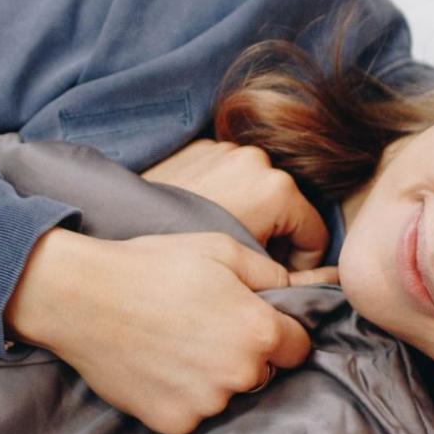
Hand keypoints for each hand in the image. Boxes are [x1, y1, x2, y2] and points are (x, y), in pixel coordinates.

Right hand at [3, 228, 337, 433]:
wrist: (81, 298)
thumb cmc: (152, 266)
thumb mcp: (220, 250)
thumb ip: (271, 275)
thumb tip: (301, 294)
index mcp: (259, 332)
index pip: (298, 346)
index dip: (278, 331)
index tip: (250, 320)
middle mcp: (240, 374)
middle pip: (263, 372)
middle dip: (245, 354)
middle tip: (204, 327)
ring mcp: (207, 404)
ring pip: (228, 395)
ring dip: (213, 377)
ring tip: (175, 344)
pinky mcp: (175, 422)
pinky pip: (193, 412)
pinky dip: (181, 395)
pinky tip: (158, 365)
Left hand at [140, 138, 329, 270]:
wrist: (118, 224)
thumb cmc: (183, 253)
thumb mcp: (243, 271)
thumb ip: (284, 278)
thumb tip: (315, 287)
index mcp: (278, 190)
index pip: (315, 236)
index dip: (297, 268)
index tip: (269, 282)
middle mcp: (260, 161)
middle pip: (287, 213)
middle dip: (271, 240)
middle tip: (237, 265)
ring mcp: (230, 149)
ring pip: (257, 194)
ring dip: (247, 217)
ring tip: (212, 239)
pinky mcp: (202, 146)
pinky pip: (228, 177)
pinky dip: (222, 195)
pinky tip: (197, 216)